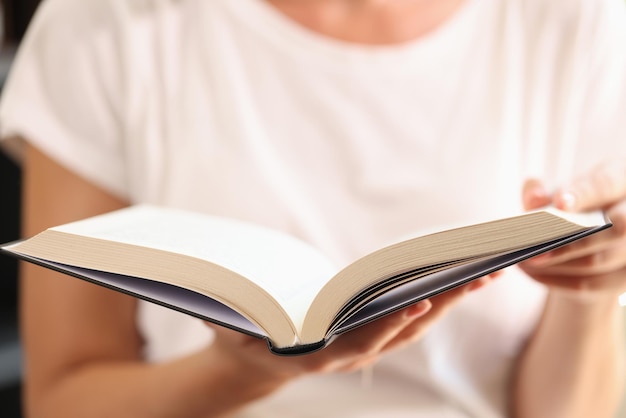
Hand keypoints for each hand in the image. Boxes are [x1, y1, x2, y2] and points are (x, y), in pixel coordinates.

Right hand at [206, 275, 496, 383]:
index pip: (360, 342)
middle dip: (440, 304)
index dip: (389, 322)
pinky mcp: (371, 336)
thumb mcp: (230, 331)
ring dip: (449, 302)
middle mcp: (349, 356)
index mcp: (318, 358)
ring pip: (413, 328)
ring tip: (483, 273)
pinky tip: (458, 281)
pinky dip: (436, 302)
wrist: (257, 363)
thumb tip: (215, 300)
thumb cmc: (242, 342)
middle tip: (478, 275)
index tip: (419, 298)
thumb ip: (227, 319)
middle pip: (401, 332)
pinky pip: (408, 321)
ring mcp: (364, 348)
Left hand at [519, 160, 625, 299]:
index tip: (559, 203)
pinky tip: (531, 272)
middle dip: (570, 240)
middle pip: (615, 228)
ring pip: (599, 260)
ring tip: (524, 259)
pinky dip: (556, 279)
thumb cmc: (570, 207)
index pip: (606, 184)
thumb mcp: (555, 194)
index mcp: (620, 180)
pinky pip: (590, 284)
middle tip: (532, 246)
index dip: (583, 194)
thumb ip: (542, 193)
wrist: (588, 235)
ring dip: (557, 263)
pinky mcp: (622, 278)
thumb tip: (534, 199)